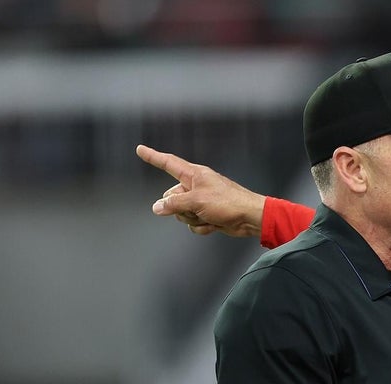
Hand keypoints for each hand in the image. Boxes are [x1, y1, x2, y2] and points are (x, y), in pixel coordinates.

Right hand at [135, 144, 266, 237]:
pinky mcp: (208, 215)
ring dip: (192, 219)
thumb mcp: (196, 201)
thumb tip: (157, 207)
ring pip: (181, 213)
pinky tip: (214, 224)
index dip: (153, 157)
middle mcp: (196, 186)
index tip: (140, 149)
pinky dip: (202, 227)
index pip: (168, 163)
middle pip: (171, 197)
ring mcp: (202, 201)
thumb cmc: (228, 202)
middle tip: (195, 209)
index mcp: (194, 175)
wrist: (249, 218)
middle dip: (179, 208)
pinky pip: (193, 223)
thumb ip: (174, 204)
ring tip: (208, 216)